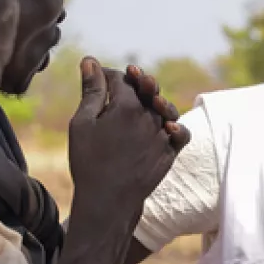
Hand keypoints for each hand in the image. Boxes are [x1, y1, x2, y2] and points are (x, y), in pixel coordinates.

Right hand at [68, 59, 189, 216]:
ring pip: (164, 109)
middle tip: (124, 80)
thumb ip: (92, 90)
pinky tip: (164, 125)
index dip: (107, 75)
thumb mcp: (83, 123)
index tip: (95, 77)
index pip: (121, 79)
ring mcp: (162, 136)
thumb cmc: (89, 162)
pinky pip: (181, 134)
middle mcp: (150, 118)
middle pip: (146, 91)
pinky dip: (174, 127)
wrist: (108, 202)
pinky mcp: (170, 153)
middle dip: (134, 82)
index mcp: (127, 106)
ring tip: (145, 100)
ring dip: (154, 101)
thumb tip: (90, 61)